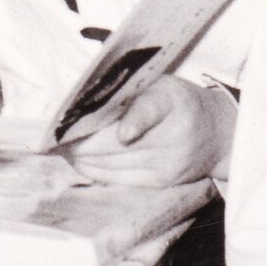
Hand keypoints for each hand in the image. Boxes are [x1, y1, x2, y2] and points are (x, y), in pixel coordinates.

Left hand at [57, 75, 234, 187]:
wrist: (216, 134)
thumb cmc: (176, 102)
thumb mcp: (158, 83)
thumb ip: (125, 88)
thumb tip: (79, 93)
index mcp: (170, 103)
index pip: (149, 112)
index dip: (133, 123)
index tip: (120, 132)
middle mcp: (172, 136)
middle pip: (114, 144)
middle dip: (78, 141)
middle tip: (50, 135)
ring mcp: (166, 164)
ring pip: (111, 164)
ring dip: (80, 157)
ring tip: (57, 147)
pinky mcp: (160, 182)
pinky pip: (117, 178)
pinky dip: (93, 169)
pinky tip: (77, 160)